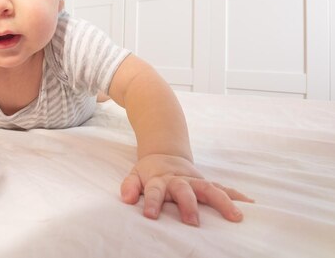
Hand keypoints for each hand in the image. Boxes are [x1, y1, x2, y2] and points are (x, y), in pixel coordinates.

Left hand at [120, 154, 252, 225]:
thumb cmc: (149, 173)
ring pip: (209, 189)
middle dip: (188, 205)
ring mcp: (194, 181)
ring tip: (235, 217)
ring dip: (222, 202)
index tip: (150, 215)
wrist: (164, 154)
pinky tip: (251, 205)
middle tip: (193, 222)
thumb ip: (129, 186)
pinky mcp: (206, 183)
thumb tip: (125, 198)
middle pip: (184, 190)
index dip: (151, 202)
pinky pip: (222, 188)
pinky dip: (236, 196)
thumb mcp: (134, 175)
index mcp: (159, 180)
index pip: (154, 190)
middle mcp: (178, 180)